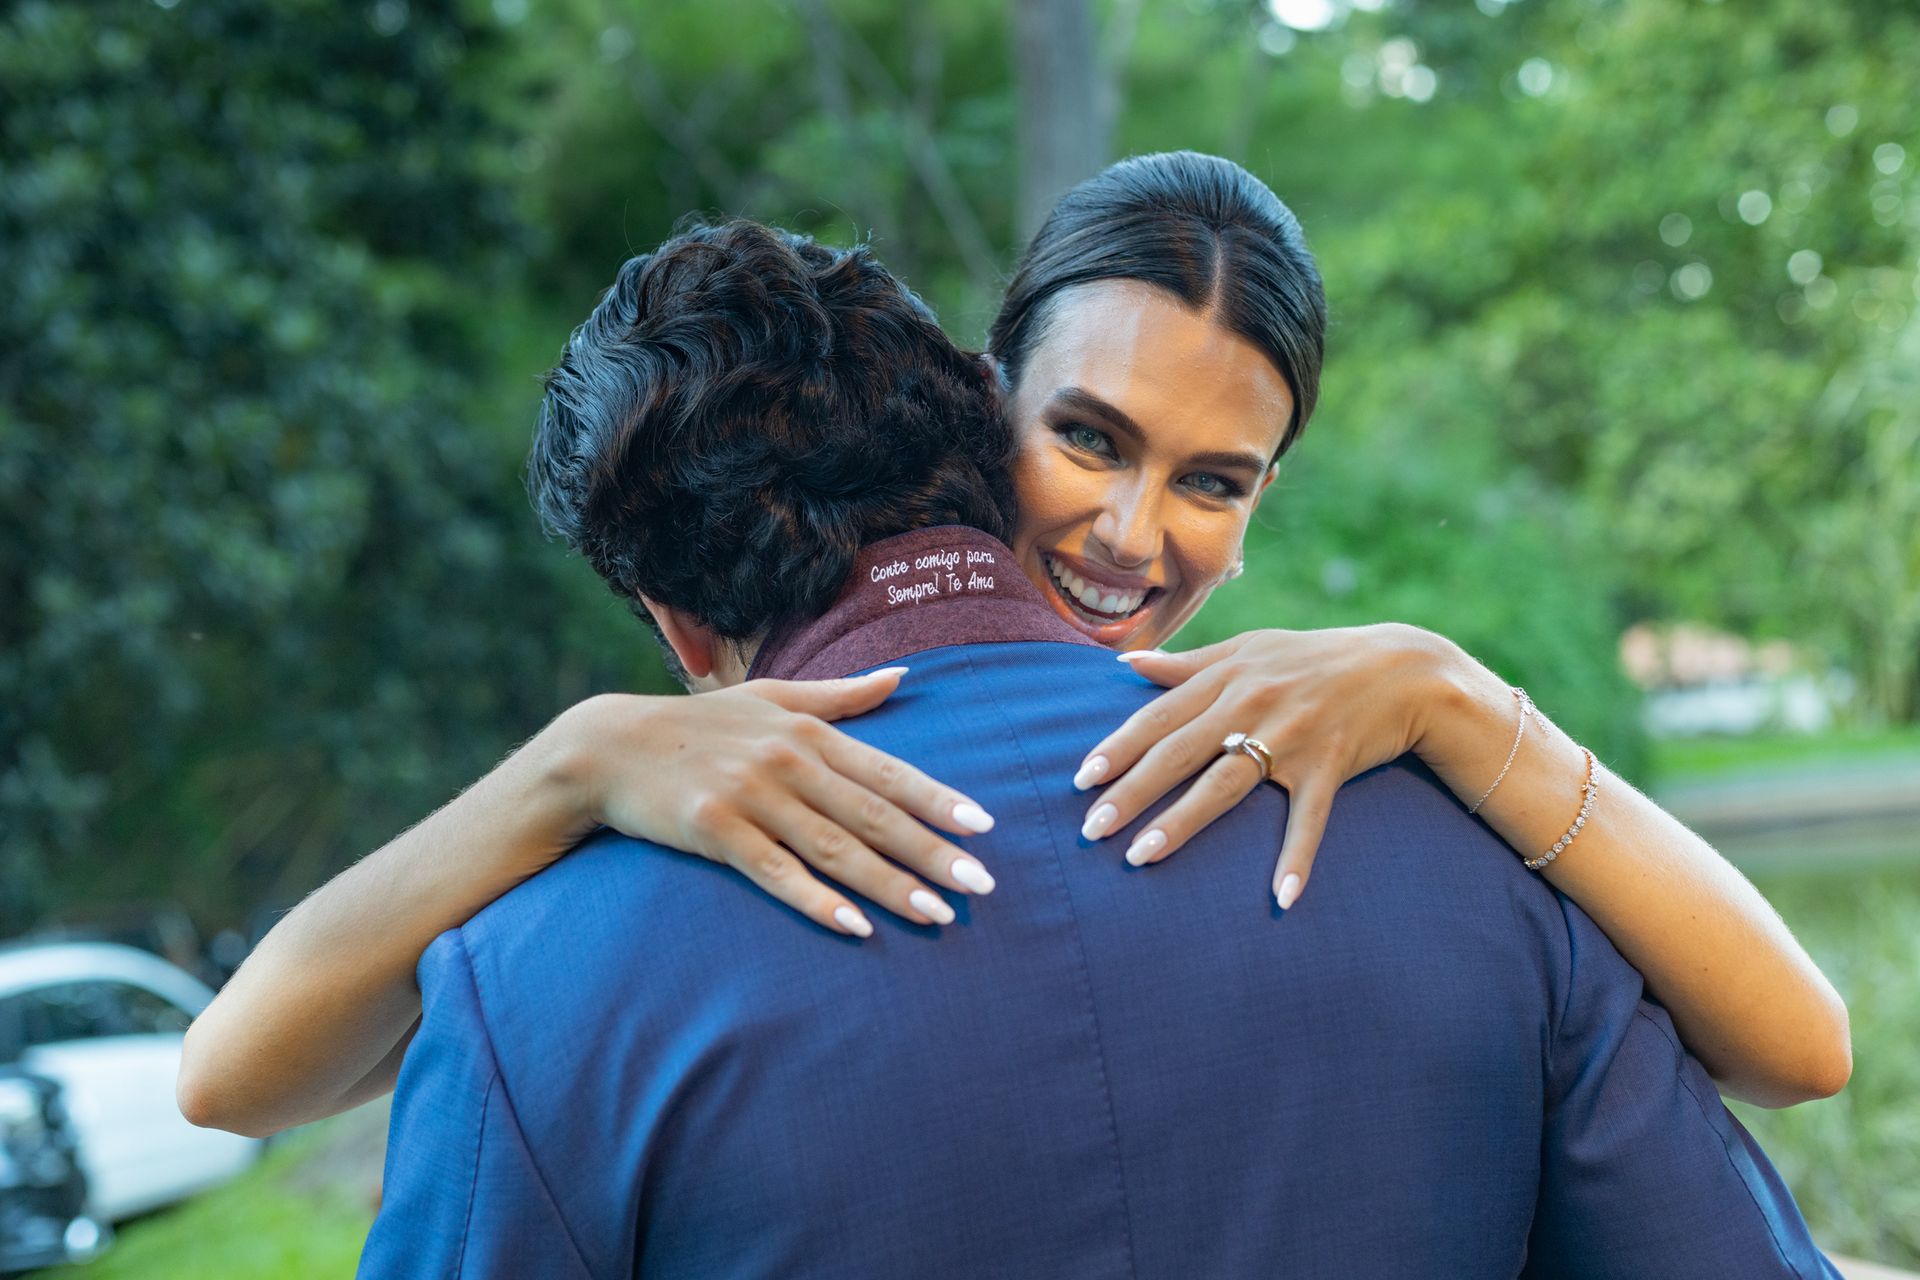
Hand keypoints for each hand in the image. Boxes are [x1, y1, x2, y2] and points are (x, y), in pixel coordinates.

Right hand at [560, 670, 996, 937]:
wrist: (608, 746)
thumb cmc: (699, 723)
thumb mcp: (771, 697)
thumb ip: (841, 696)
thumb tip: (903, 676)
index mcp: (808, 731)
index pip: (887, 771)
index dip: (938, 799)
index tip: (984, 826)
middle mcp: (787, 761)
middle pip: (873, 815)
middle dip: (933, 852)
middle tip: (983, 886)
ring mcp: (751, 797)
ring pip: (835, 848)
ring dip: (890, 885)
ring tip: (938, 914)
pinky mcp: (714, 831)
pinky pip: (776, 873)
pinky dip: (817, 900)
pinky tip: (855, 927)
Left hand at [1074, 625, 1452, 907]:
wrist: (1402, 669)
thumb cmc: (1314, 658)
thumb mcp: (1250, 649)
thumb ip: (1187, 663)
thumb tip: (1126, 663)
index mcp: (1228, 678)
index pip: (1159, 717)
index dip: (1118, 748)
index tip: (1080, 780)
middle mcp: (1252, 705)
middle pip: (1178, 754)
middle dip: (1131, 793)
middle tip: (1090, 829)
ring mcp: (1291, 737)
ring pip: (1225, 786)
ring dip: (1181, 823)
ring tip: (1140, 856)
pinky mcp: (1329, 767)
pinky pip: (1309, 820)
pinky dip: (1297, 859)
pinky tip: (1280, 899)